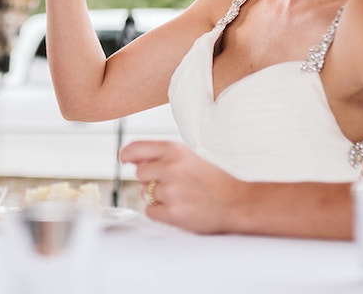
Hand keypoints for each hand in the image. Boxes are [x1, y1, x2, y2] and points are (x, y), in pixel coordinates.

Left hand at [120, 140, 240, 233]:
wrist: (238, 203)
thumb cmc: (213, 181)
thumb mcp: (189, 157)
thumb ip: (162, 156)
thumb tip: (133, 161)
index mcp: (175, 150)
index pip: (136, 148)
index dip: (126, 155)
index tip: (124, 160)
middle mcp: (171, 168)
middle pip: (140, 174)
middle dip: (150, 181)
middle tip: (171, 185)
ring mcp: (172, 191)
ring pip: (145, 194)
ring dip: (157, 198)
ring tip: (180, 197)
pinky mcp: (174, 213)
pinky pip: (150, 212)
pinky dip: (160, 213)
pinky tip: (178, 209)